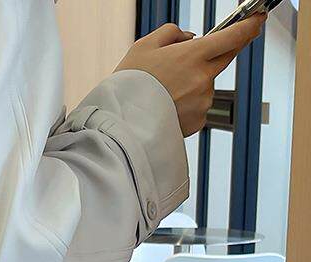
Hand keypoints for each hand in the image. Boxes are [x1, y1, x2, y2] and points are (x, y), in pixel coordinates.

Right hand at [115, 17, 265, 135]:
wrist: (122, 124)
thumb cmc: (129, 87)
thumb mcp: (143, 46)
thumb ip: (171, 33)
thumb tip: (187, 37)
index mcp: (193, 55)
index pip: (234, 36)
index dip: (249, 26)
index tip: (256, 21)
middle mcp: (203, 78)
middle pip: (225, 58)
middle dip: (219, 52)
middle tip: (199, 56)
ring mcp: (202, 101)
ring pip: (207, 84)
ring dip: (194, 84)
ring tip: (166, 91)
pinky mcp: (198, 120)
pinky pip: (199, 107)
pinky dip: (188, 105)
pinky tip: (168, 107)